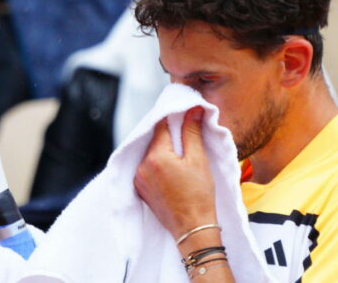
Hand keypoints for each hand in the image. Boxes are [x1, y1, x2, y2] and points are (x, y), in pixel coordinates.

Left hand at [133, 107, 216, 236]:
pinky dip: (155, 163)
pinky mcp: (139, 188)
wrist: (193, 228)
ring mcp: (138, 178)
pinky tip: (170, 167)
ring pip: (148, 153)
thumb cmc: (199, 195)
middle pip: (153, 140)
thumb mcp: (199, 160)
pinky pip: (145, 167)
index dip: (173, 118)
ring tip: (178, 153)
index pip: (161, 126)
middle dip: (167, 135)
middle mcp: (142, 165)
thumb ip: (192, 132)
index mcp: (156, 156)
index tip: (184, 114)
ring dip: (161, 149)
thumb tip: (194, 110)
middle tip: (183, 133)